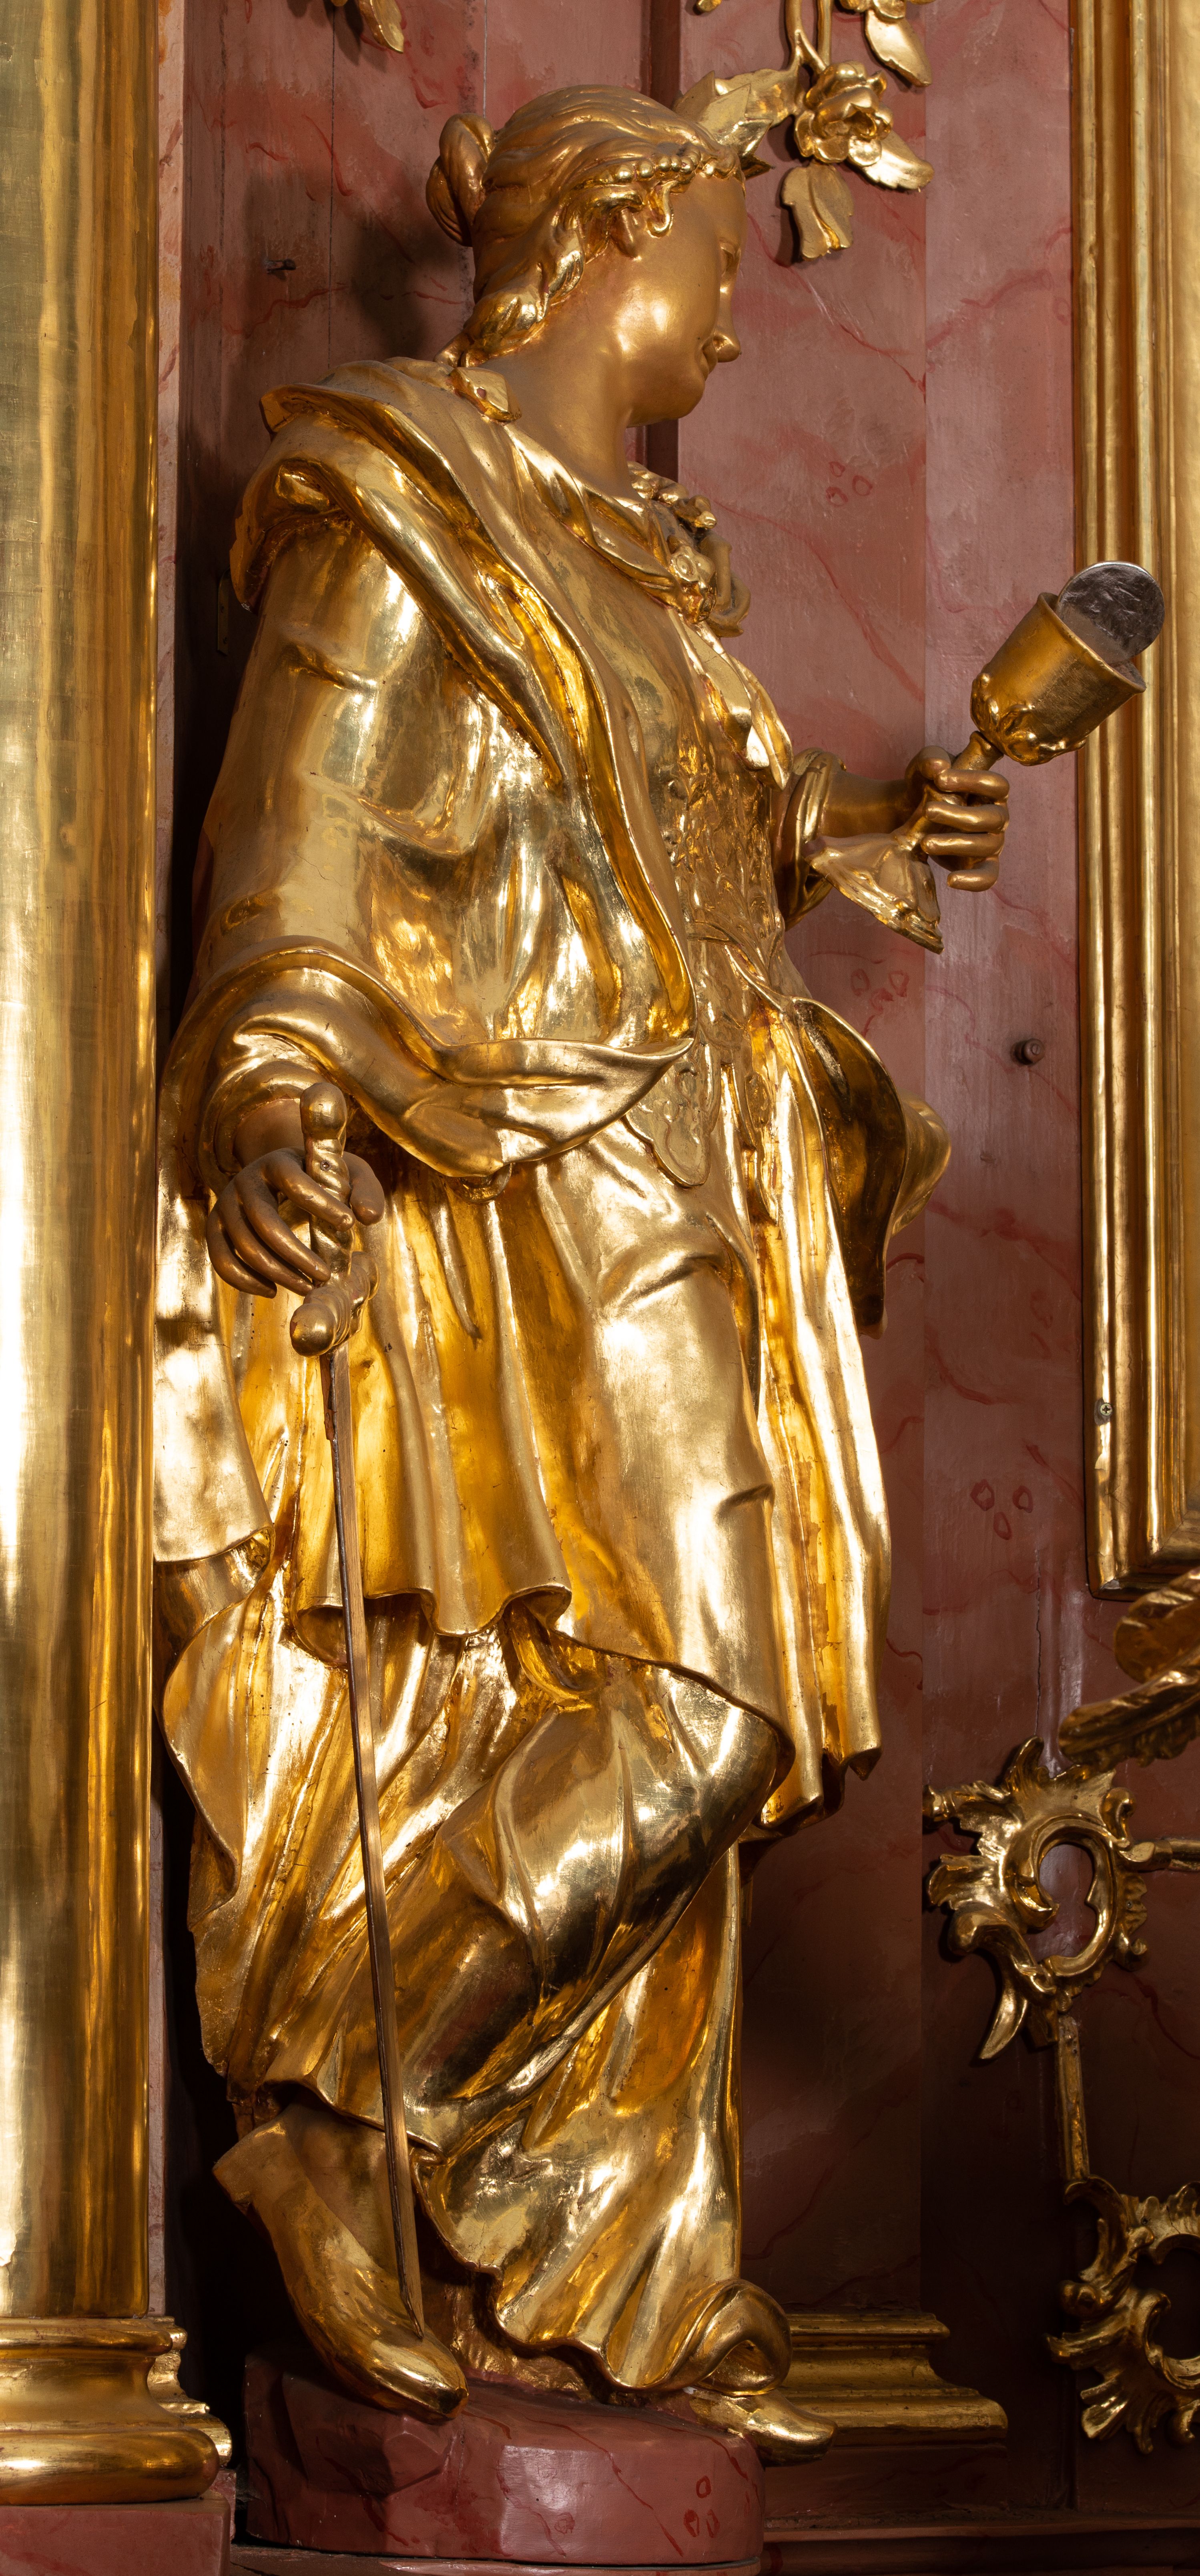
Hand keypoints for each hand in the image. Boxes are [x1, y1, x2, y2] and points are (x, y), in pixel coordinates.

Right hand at [206, 1112, 384, 1300]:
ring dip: (277, 1273)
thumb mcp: (346, 1173)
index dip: (321, 1204)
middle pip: (265, 1222)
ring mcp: (225, 1204)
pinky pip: (222, 1261)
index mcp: (276, 1161)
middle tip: (325, 1275)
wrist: (275, 1176)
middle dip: (297, 1255)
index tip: (349, 1224)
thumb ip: (365, 1188)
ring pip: (244, 1246)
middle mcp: (244, 1180)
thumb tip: (367, 1217)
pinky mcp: (214, 1228)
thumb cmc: (317, 1177)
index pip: (294, 1181)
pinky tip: (273, 1290)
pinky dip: (246, 1281)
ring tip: (307, 1287)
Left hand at [904, 747, 1008, 890]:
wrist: (907, 815)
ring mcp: (992, 842)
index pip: (997, 785)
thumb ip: (930, 759)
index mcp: (991, 791)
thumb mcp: (923, 768)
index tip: (941, 780)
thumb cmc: (924, 787)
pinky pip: (988, 877)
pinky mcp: (980, 865)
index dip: (973, 781)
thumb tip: (940, 767)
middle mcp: (997, 816)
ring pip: (986, 846)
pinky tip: (950, 880)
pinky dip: (973, 881)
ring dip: (955, 844)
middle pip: (992, 817)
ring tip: (925, 843)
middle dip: (959, 815)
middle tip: (928, 811)